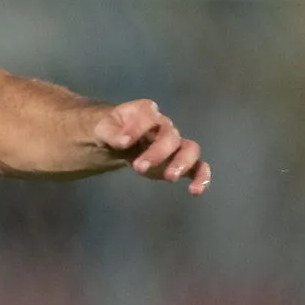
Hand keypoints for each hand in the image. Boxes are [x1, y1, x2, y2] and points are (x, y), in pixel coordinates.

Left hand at [95, 99, 210, 193]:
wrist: (117, 140)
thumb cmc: (111, 131)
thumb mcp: (102, 129)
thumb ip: (111, 133)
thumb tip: (123, 141)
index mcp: (145, 113)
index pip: (148, 114)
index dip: (138, 127)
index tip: (123, 142)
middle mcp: (164, 126)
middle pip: (170, 135)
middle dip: (157, 152)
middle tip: (138, 167)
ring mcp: (175, 144)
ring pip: (190, 149)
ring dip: (183, 162)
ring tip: (170, 177)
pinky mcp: (180, 162)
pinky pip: (198, 167)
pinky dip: (201, 177)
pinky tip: (195, 191)